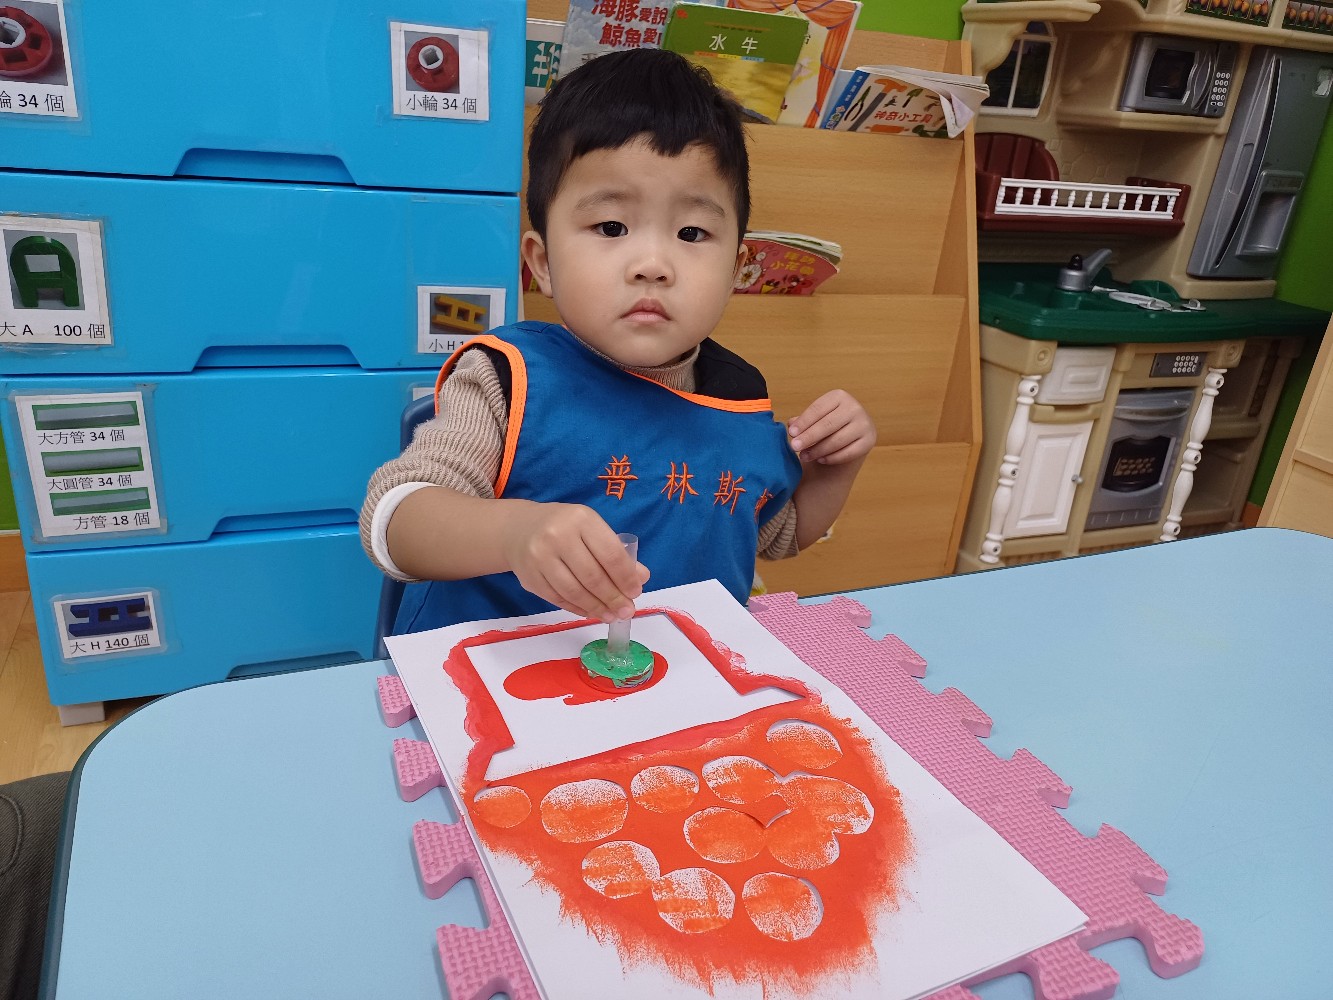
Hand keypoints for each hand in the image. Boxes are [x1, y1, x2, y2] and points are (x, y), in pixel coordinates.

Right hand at [502, 502, 649, 622]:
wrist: (518, 529)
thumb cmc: (565, 528)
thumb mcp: (592, 529)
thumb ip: (616, 552)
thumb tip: (641, 578)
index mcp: (581, 519)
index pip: (610, 554)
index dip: (625, 577)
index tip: (635, 592)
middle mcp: (558, 536)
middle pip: (592, 576)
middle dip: (613, 598)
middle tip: (627, 611)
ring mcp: (540, 557)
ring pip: (574, 591)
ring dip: (596, 608)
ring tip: (611, 616)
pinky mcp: (529, 577)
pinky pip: (558, 599)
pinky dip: (577, 608)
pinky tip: (591, 612)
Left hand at [787, 390, 875, 465]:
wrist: (850, 436)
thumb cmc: (827, 425)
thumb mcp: (815, 418)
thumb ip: (802, 421)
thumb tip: (791, 425)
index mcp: (839, 396)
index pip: (818, 409)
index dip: (803, 422)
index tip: (791, 433)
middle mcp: (854, 408)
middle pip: (827, 425)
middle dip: (809, 437)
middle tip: (794, 447)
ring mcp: (864, 424)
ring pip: (837, 440)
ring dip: (818, 450)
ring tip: (804, 456)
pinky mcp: (869, 441)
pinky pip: (848, 453)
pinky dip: (831, 458)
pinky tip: (820, 459)